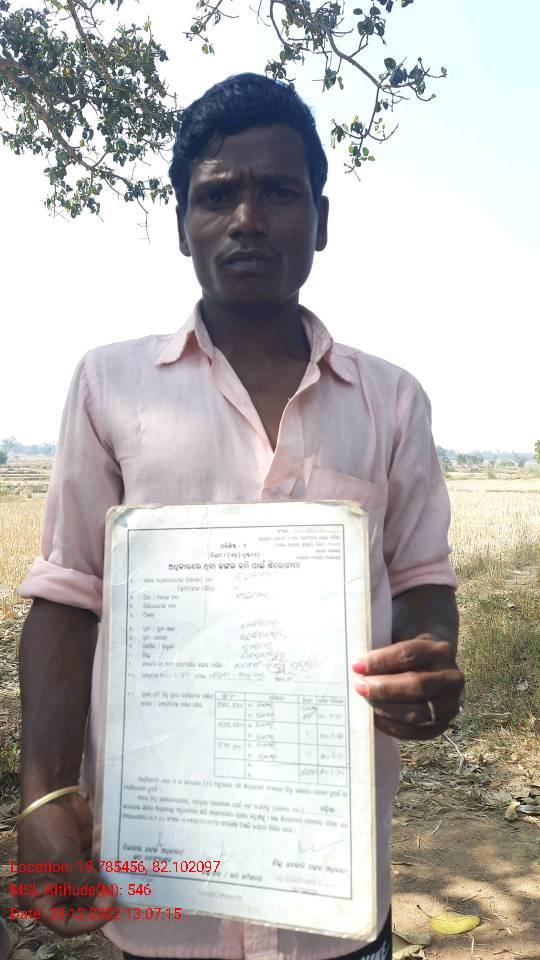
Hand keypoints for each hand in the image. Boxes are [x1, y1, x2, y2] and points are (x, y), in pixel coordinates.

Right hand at [17, 791, 116, 935]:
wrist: (52, 794)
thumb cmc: (48, 831)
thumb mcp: (63, 861)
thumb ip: (84, 884)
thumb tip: (107, 903)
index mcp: (38, 899)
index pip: (66, 924)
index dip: (89, 921)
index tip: (111, 908)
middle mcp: (54, 890)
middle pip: (82, 910)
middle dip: (101, 903)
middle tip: (122, 895)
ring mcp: (69, 874)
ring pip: (93, 890)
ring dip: (108, 886)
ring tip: (128, 883)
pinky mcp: (82, 858)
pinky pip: (98, 871)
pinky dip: (109, 869)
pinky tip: (124, 865)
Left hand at [352, 633, 464, 739]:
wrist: (434, 670)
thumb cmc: (409, 654)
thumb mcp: (403, 640)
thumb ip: (385, 647)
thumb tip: (358, 663)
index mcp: (440, 651)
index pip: (409, 654)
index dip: (382, 660)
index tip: (357, 665)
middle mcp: (451, 678)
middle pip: (416, 685)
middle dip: (384, 688)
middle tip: (359, 686)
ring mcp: (449, 705)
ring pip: (417, 712)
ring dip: (386, 708)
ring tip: (365, 702)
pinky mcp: (441, 726)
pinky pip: (416, 732)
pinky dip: (392, 726)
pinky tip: (375, 718)